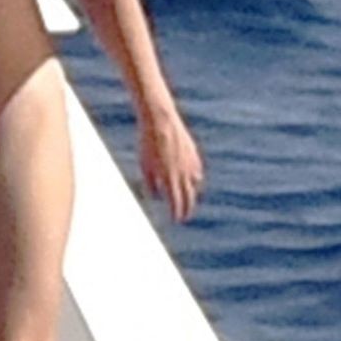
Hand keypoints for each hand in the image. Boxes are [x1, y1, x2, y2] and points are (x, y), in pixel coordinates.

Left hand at [139, 105, 203, 221]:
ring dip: (191, 194)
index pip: (176, 203)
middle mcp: (183, 173)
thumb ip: (150, 184)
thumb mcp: (144, 165)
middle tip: (184, 217)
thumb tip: (156, 197)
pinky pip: (197, 171)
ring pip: (195, 184)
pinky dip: (195, 179)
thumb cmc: (147, 143)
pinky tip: (192, 181)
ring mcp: (190, 163)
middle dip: (186, 209)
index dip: (177, 213)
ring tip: (187, 200)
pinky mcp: (193, 153)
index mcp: (169, 178)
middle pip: (188, 197)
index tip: (176, 220)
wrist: (160, 119)